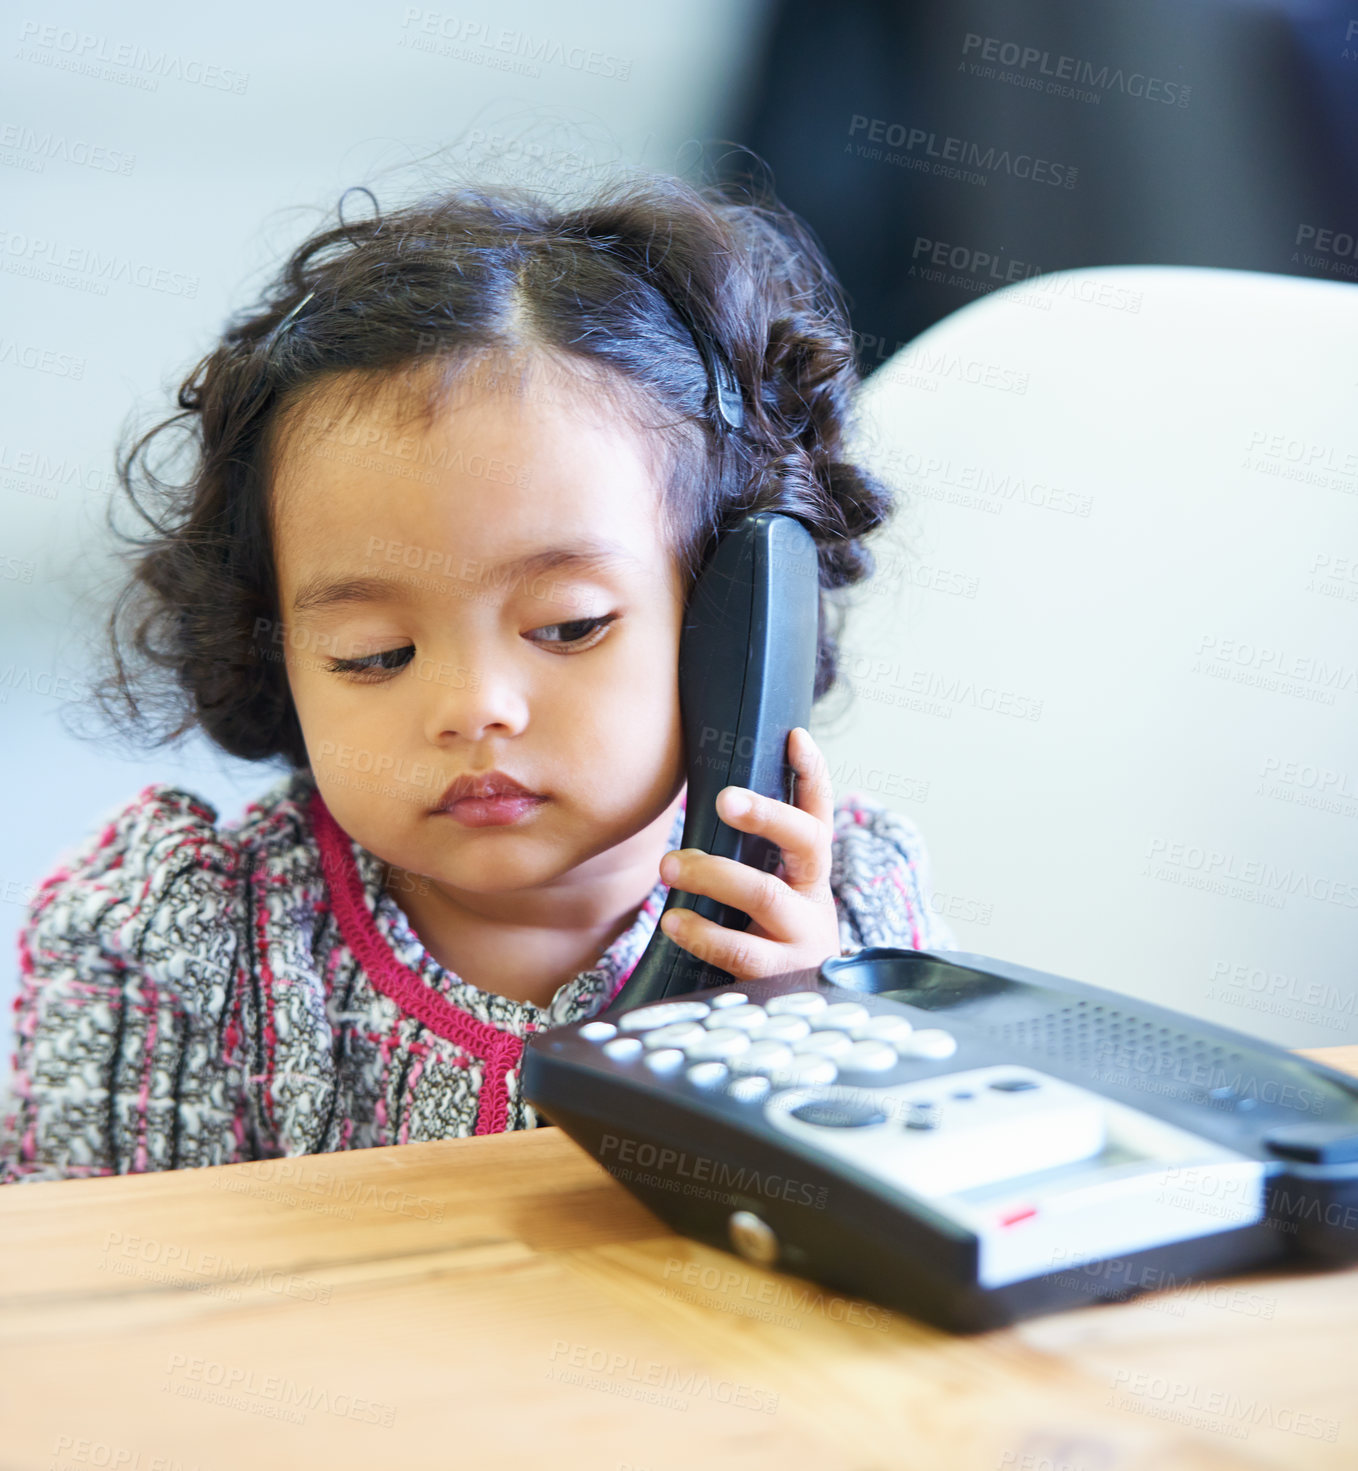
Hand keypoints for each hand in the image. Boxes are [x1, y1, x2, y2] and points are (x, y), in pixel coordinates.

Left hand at [657, 727, 840, 981]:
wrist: (800, 1013)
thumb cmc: (767, 939)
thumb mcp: (768, 892)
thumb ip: (747, 855)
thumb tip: (702, 799)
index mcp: (810, 870)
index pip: (819, 812)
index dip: (813, 774)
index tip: (795, 737)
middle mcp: (814, 897)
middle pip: (807, 842)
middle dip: (767, 815)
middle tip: (721, 798)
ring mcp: (802, 939)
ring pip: (766, 895)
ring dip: (714, 874)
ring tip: (670, 866)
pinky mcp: (779, 977)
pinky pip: (740, 951)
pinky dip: (701, 932)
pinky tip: (673, 921)